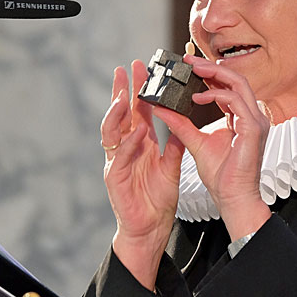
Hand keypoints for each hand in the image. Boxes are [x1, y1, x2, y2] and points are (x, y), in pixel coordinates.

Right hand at [100, 60, 184, 288]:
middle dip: (123, 90)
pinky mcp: (114, 177)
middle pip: (121, 114)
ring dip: (118, 111)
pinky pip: (120, 156)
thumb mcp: (170, 167)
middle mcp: (125, 149)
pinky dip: (128, 143)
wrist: (150, 228)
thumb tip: (183, 123)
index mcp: (138, 144)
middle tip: (127, 68)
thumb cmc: (156, 200)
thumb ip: (174, 146)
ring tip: (126, 94)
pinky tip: (137, 132)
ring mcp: (116, 161)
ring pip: (112, 130)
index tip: (143, 68)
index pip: (137, 111)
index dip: (139, 89)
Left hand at [153, 55, 270, 240]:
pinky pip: (236, 101)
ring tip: (192, 70)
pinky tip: (197, 96)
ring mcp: (256, 121)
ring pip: (238, 84)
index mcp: (242, 118)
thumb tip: (161, 107)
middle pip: (236, 79)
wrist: (232, 198)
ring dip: (214, 74)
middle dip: (211, 66)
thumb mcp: (194, 142)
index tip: (189, 65)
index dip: (210, 73)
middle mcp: (252, 116)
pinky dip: (216, 95)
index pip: (228, 87)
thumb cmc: (220, 175)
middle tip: (189, 60)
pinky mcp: (253, 129)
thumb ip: (180, 123)